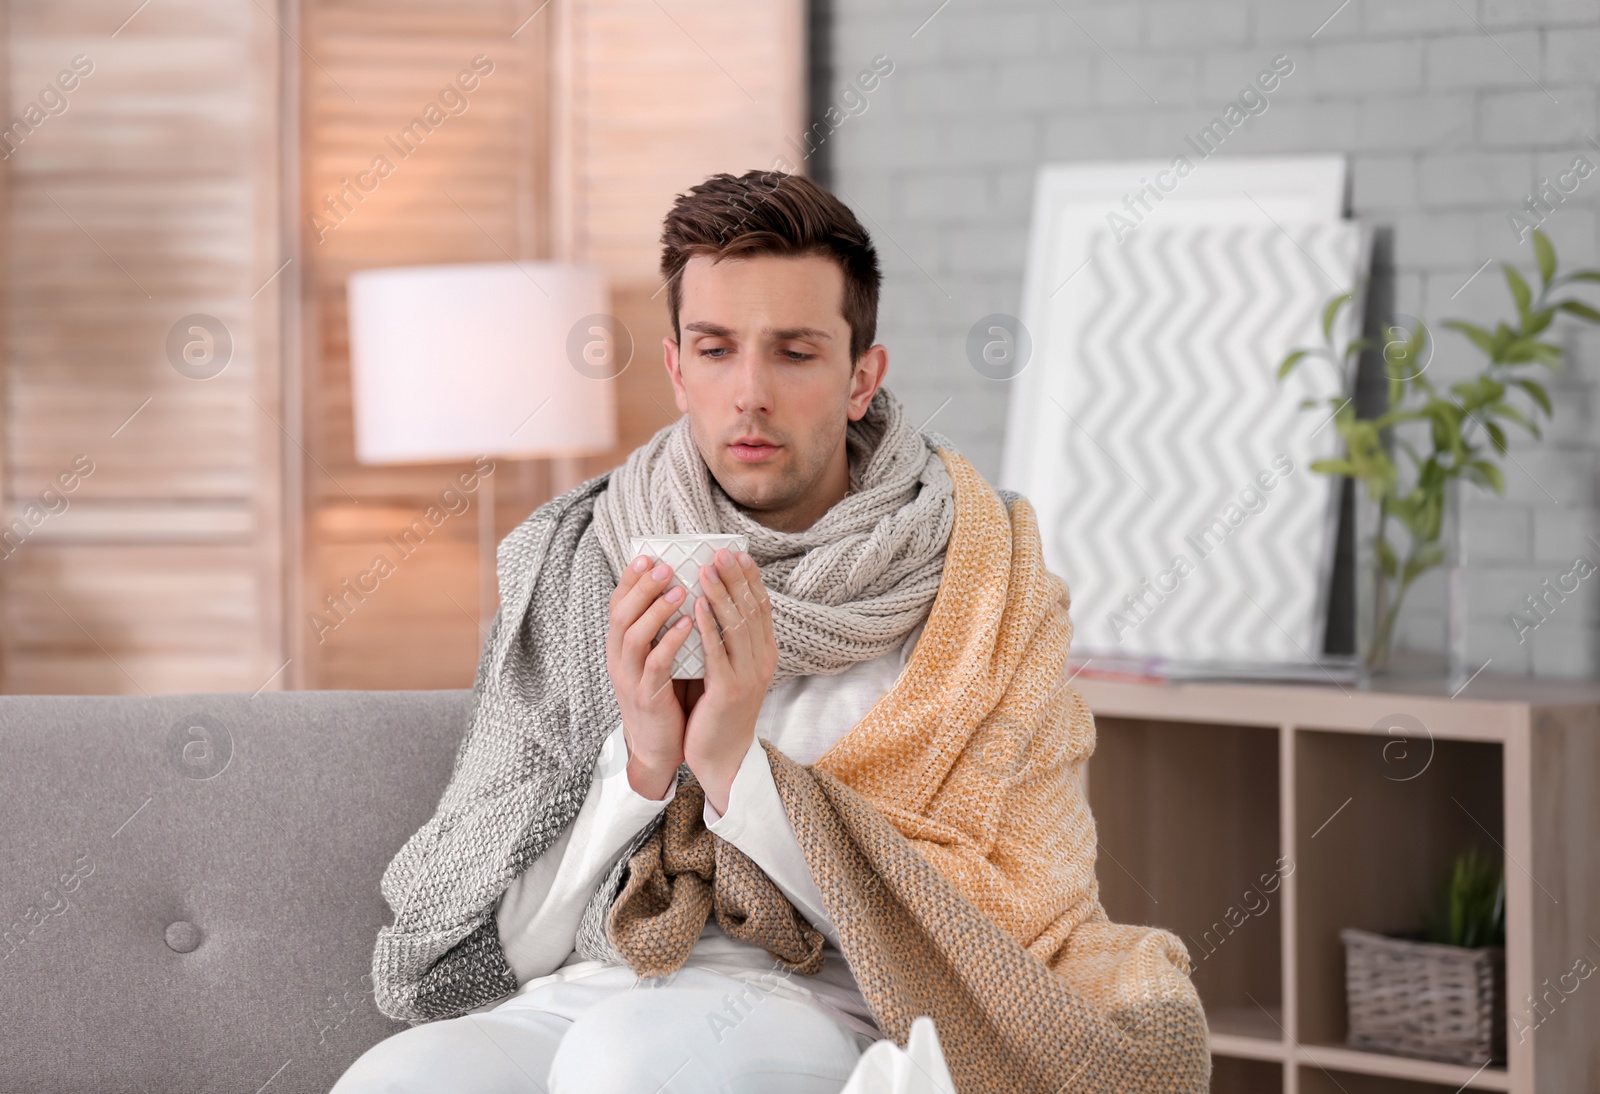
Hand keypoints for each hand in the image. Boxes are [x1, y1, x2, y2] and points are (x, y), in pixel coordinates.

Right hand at [606, 554, 696, 799]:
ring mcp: (629, 678)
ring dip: (655, 610)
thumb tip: (680, 589)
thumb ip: (660, 629)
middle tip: (664, 564)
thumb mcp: (656, 657)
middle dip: (642, 586)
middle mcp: (618, 659)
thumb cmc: (664, 695)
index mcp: (620, 647)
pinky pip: (655, 665)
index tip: (648, 555)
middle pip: (621, 614)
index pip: (618, 604)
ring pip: (633, 636)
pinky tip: (689, 624)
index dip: (631, 579)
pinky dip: (670, 642)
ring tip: (679, 589)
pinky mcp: (646, 697)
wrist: (658, 747)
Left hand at [683, 548, 777, 814]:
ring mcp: (748, 676)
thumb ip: (729, 641)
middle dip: (735, 578)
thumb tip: (716, 602)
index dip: (750, 579)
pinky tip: (695, 604)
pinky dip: (707, 624)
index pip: (761, 607)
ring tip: (706, 569)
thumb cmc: (720, 711)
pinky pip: (716, 651)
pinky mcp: (728, 690)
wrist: (723, 758)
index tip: (736, 553)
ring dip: (721, 593)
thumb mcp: (732, 670)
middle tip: (720, 552)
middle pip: (751, 610)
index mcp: (765, 654)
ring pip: (736, 625)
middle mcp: (762, 661)